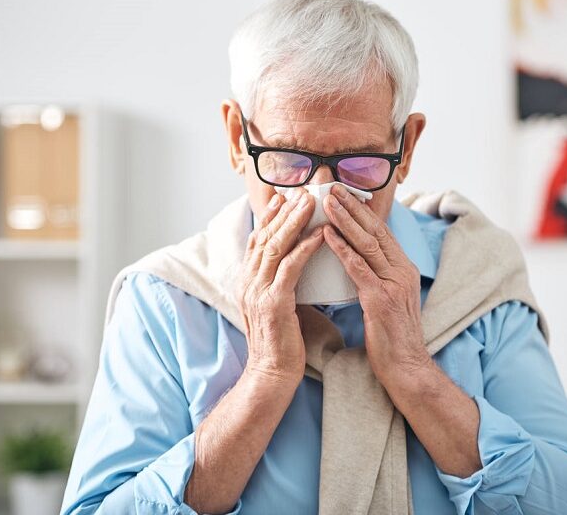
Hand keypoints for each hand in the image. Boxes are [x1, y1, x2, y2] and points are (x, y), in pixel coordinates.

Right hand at [237, 188, 323, 383]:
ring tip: (311, 203)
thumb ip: (279, 283)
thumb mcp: (275, 306)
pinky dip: (305, 247)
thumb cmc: (280, 343)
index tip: (284, 198)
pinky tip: (320, 234)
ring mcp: (258, 291)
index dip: (269, 218)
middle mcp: (247, 282)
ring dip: (295, 222)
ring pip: (276, 246)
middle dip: (283, 212)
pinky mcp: (274, 302)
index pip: (256, 241)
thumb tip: (295, 264)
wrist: (271, 374)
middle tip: (301, 192)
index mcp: (246, 282)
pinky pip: (291, 267)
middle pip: (264, 237)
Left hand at [321, 185, 431, 385]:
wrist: (406, 368)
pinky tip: (327, 236)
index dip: (362, 211)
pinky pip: (359, 268)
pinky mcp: (381, 300)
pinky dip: (342, 249)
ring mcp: (394, 284)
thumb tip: (357, 259)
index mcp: (404, 269)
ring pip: (367, 244)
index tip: (344, 194)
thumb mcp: (389, 300)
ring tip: (327, 202)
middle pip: (375, 231)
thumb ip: (377, 277)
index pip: (381, 232)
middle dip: (353, 207)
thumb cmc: (392, 337)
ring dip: (345, 220)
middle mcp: (402, 271)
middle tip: (333, 188)